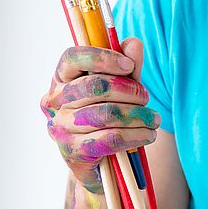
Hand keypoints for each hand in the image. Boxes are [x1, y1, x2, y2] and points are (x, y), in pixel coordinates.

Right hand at [40, 38, 158, 192]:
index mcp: (61, 80)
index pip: (72, 57)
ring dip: (140, 115)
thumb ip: (127, 69)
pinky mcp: (73, 152)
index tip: (129, 65)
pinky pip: (110, 139)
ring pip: (107, 114)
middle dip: (132, 91)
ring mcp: (60, 128)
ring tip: (154, 120)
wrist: (100, 165)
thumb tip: (134, 43)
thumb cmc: (108, 120)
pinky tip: (148, 135)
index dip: (103, 57)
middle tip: (147, 99)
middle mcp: (53, 102)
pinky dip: (137, 135)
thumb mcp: (120, 91)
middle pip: (96, 86)